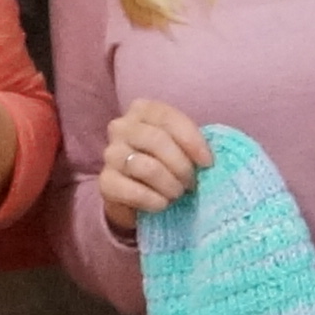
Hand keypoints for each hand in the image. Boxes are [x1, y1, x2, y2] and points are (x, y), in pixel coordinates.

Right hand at [93, 100, 211, 239]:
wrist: (137, 194)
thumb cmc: (166, 164)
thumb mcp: (180, 147)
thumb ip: (192, 143)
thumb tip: (209, 158)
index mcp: (142, 110)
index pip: (168, 118)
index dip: (192, 141)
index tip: (207, 163)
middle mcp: (121, 126)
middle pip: (157, 141)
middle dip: (181, 166)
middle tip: (191, 184)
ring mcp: (110, 153)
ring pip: (146, 167)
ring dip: (169, 185)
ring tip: (177, 194)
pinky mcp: (105, 181)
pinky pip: (133, 191)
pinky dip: (153, 200)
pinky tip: (162, 204)